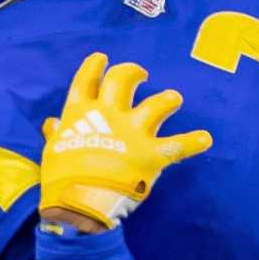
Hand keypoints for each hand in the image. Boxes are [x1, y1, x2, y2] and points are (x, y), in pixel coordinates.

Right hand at [39, 52, 212, 226]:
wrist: (79, 202)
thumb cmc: (61, 178)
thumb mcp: (53, 151)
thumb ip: (57, 134)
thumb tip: (52, 122)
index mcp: (82, 114)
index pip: (87, 81)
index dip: (94, 67)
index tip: (102, 58)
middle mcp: (109, 115)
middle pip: (122, 80)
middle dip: (132, 72)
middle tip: (141, 74)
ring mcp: (132, 132)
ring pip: (157, 105)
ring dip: (168, 99)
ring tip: (173, 98)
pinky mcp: (150, 154)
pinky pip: (177, 145)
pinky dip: (193, 142)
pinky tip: (206, 138)